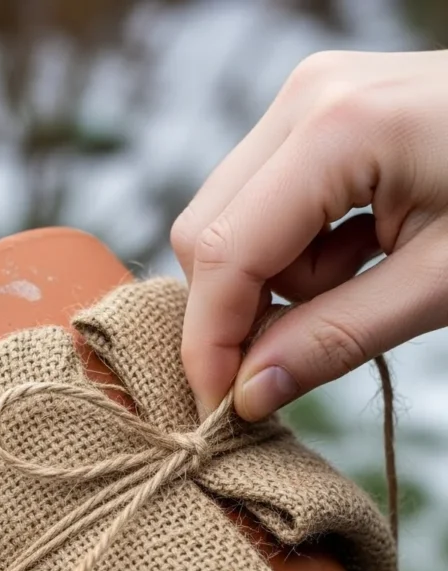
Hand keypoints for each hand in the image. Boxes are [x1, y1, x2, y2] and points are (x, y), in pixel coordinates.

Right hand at [171, 50, 447, 417]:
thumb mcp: (439, 285)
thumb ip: (336, 339)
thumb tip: (248, 394)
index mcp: (336, 130)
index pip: (224, 254)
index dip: (209, 341)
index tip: (220, 409)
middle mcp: (303, 100)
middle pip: (207, 234)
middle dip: (244, 308)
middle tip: (307, 347)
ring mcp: (307, 100)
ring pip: (232, 224)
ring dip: (284, 279)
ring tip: (368, 274)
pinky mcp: (318, 115)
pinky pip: (266, 204)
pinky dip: (302, 250)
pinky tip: (363, 248)